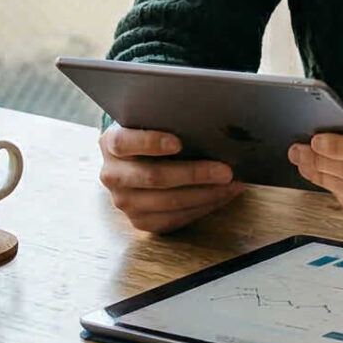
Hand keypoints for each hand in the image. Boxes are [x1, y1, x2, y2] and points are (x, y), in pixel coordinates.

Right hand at [98, 125, 244, 233]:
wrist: (138, 160)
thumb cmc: (154, 135)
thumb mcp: (153, 122)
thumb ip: (169, 121)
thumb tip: (210, 126)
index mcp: (111, 143)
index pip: (124, 142)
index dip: (151, 142)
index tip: (179, 142)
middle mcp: (112, 174)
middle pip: (153, 177)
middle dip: (195, 173)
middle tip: (226, 170)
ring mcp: (124, 201)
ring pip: (167, 202)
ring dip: (206, 194)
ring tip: (231, 185)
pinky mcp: (139, 221)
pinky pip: (174, 219)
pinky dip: (202, 207)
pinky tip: (221, 197)